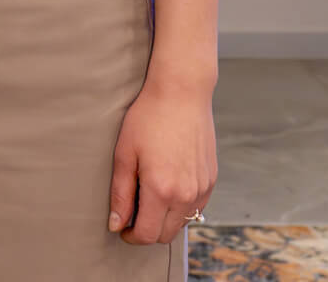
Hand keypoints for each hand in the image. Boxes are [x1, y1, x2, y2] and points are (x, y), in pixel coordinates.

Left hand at [108, 77, 216, 244]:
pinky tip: (166, 185)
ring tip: (147, 194)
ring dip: (164, 219)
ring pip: (182, 223)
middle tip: (131, 210)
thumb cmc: (148, 118)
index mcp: (162, 190)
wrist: (182, 93)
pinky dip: (179, 206)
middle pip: (165, 234)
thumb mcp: (125, 154)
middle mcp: (187, 194)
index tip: (121, 226)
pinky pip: (195, 207)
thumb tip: (116, 224)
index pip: (147, 234)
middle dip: (146, 230)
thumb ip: (121, 193)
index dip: (131, 236)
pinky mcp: (211, 180)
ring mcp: (202, 188)